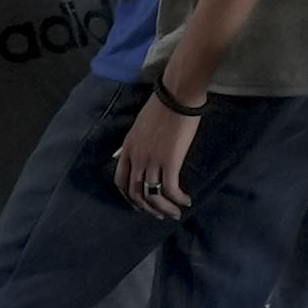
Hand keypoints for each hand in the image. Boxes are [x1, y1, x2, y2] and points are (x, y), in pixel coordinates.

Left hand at [117, 89, 198, 217]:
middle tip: (159, 214)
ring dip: (164, 209)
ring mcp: (151, 160)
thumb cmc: (164, 104)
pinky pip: (170, 189)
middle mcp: (136, 156)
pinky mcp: (169, 161)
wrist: (177, 94)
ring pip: (153, 195)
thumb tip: (141, 151)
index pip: (121, 180)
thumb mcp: (141, 124)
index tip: (140, 204)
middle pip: (136, 192)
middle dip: (147, 208)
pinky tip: (186, 201)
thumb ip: (138, 141)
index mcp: (128, 147)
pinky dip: (177, 199)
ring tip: (175, 213)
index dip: (129, 197)